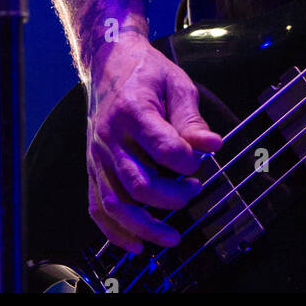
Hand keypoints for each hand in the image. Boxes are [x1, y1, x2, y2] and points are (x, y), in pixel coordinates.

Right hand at [85, 32, 222, 254]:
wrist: (109, 62)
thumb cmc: (146, 72)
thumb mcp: (176, 84)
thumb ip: (191, 119)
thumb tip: (213, 146)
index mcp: (133, 110)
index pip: (162, 148)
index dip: (188, 161)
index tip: (201, 159)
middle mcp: (110, 137)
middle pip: (138, 183)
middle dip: (172, 197)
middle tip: (195, 189)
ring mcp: (97, 155)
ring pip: (116, 203)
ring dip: (144, 226)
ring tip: (171, 237)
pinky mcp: (92, 167)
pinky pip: (97, 207)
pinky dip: (114, 231)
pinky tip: (136, 243)